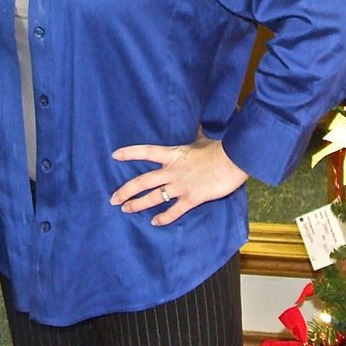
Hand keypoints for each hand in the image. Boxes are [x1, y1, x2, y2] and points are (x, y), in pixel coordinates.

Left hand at [110, 129, 248, 225]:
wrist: (232, 161)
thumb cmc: (218, 148)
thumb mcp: (202, 139)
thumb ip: (195, 134)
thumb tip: (197, 123)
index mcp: (173, 154)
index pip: (146, 152)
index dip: (129, 153)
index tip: (114, 155)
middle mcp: (172, 171)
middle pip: (143, 182)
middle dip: (126, 191)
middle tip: (113, 199)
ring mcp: (180, 186)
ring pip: (154, 197)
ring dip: (138, 204)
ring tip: (126, 209)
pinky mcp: (191, 199)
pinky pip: (174, 211)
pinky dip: (164, 218)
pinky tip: (154, 222)